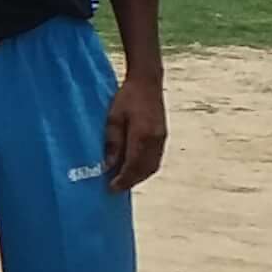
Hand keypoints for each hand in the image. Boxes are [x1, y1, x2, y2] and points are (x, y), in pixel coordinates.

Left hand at [100, 73, 166, 192]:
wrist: (147, 82)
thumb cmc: (127, 98)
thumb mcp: (113, 119)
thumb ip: (112, 143)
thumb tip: (108, 166)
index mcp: (142, 136)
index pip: (132, 166)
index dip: (122, 180)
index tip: (110, 189)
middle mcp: (155, 141)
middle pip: (144, 170)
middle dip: (130, 182)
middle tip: (115, 189)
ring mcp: (162, 139)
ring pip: (152, 167)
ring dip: (139, 177)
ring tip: (124, 181)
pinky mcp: (163, 137)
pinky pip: (156, 160)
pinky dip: (145, 169)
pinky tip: (135, 169)